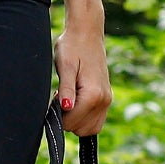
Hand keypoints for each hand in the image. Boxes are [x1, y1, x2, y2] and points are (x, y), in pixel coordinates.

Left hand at [53, 20, 110, 136]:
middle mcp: (104, 100)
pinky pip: (96, 121)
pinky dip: (84, 117)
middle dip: (67, 118)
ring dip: (76, 119)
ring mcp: (107, 100)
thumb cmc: (72, 46)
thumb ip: (66, 89)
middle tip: (63, 96)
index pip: (71, 123)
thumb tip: (66, 108)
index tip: (57, 96)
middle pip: (80, 129)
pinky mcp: (107, 98)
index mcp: (93, 94)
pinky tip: (77, 99)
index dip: (58, 114)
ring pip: (89, 129)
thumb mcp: (64, 66)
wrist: (87, 33)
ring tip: (70, 97)